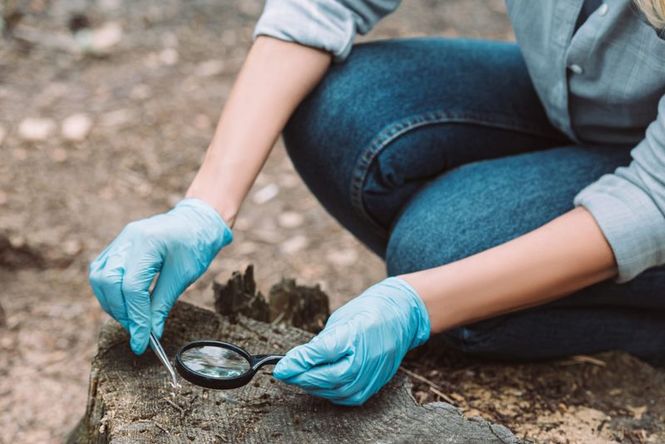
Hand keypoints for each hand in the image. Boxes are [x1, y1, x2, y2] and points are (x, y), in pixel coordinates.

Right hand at [89, 198, 231, 353]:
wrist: (196, 222)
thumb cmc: (195, 245)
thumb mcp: (184, 276)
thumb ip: (163, 304)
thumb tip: (150, 333)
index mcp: (147, 242)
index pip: (132, 288)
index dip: (136, 318)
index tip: (142, 342)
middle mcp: (127, 239)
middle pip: (107, 282)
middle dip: (120, 312)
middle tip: (137, 331)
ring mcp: (120, 241)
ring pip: (99, 278)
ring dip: (112, 304)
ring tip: (132, 319)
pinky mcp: (117, 246)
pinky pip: (102, 271)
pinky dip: (109, 292)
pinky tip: (125, 304)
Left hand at [273, 277, 429, 405]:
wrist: (400, 317)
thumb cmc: (369, 312)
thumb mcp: (340, 319)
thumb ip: (321, 342)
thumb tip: (300, 359)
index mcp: (354, 337)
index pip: (318, 354)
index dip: (296, 362)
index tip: (280, 366)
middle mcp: (363, 360)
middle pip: (323, 377)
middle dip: (299, 375)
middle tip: (284, 371)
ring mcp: (369, 376)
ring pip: (331, 390)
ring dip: (311, 384)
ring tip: (297, 375)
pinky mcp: (371, 387)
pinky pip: (344, 396)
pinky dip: (327, 391)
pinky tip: (317, 382)